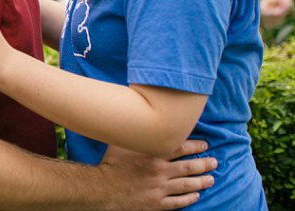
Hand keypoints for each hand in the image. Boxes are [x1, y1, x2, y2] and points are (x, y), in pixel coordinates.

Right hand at [98, 140, 216, 209]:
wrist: (102, 188)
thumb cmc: (110, 163)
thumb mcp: (121, 142)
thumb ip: (135, 133)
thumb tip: (139, 116)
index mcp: (153, 154)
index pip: (181, 148)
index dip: (196, 146)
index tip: (205, 145)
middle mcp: (159, 171)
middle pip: (188, 167)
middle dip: (204, 164)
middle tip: (214, 162)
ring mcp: (159, 188)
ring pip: (187, 185)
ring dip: (201, 182)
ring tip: (211, 179)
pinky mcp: (156, 203)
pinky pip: (178, 202)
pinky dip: (189, 198)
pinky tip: (196, 196)